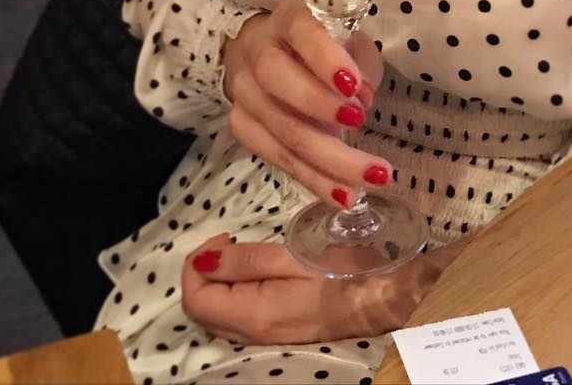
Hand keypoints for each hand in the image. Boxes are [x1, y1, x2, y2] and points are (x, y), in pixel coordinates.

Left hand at [182, 232, 462, 346]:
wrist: (376, 297)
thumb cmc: (338, 271)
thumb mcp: (290, 256)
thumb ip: (244, 260)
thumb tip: (202, 262)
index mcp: (252, 315)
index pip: (195, 300)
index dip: (195, 265)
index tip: (221, 236)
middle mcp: (251, 333)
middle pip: (202, 308)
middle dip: (204, 272)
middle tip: (227, 241)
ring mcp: (262, 335)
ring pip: (217, 312)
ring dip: (218, 281)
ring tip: (239, 251)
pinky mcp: (274, 329)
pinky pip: (235, 315)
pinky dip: (232, 290)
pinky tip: (253, 270)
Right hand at [222, 0, 386, 205]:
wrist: (261, 51)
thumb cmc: (317, 45)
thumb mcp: (345, 38)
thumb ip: (359, 60)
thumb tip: (361, 99)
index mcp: (287, 20)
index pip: (300, 32)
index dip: (324, 59)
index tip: (353, 85)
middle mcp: (257, 52)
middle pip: (278, 83)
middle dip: (322, 111)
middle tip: (362, 126)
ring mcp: (244, 92)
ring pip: (280, 130)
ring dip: (327, 161)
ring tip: (367, 181)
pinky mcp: (241, 126)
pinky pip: (276, 158)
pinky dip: (312, 179)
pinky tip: (341, 193)